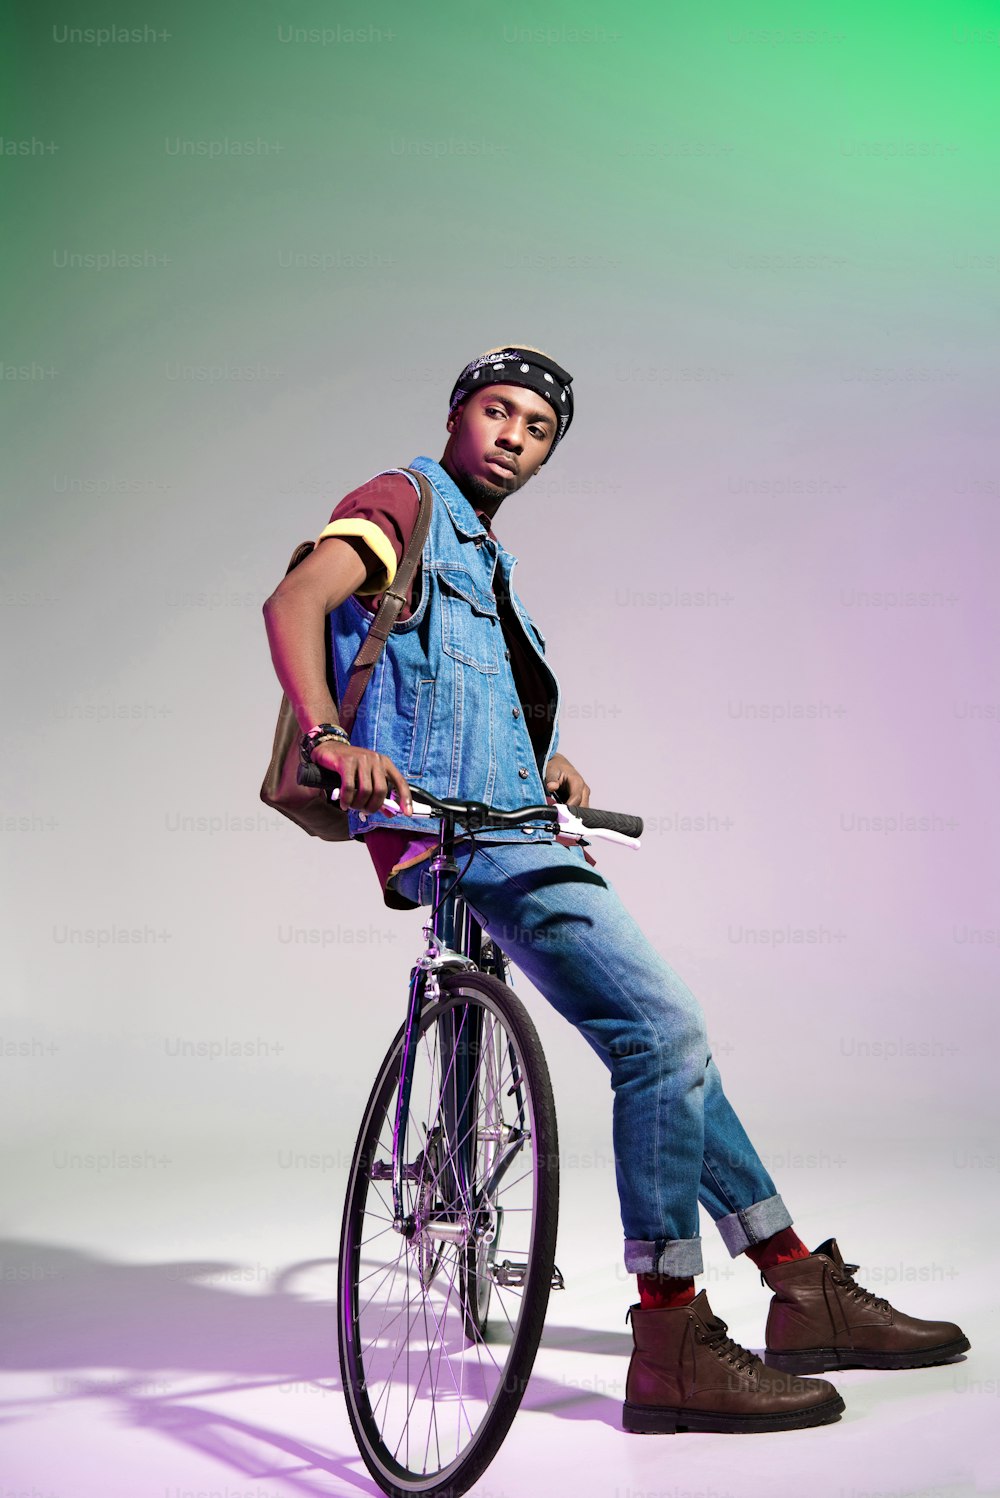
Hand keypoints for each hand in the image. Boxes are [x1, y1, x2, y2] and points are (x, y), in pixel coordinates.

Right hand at [310, 740, 412, 815]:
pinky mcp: (346, 762)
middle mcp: (376, 760)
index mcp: (385, 763)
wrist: (330, 749)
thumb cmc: (351, 766)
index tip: (407, 813)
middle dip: (373, 807)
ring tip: (352, 807)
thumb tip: (390, 814)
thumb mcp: (368, 778)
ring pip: (365, 790)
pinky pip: (349, 787)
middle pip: (381, 790)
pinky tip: (344, 804)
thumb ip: (379, 796)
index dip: (405, 798)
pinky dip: (346, 800)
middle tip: (364, 811)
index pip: (400, 782)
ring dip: (358, 804)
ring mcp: (361, 759)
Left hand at [544, 751, 597, 865]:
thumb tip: (552, 786)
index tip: (561, 818)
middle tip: (564, 828)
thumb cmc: (554, 767)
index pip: (576, 800)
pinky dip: (574, 817)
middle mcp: (584, 789)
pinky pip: (580, 811)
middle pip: (583, 809)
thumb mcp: (550, 771)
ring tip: (564, 827)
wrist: (556, 764)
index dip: (569, 811)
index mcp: (578, 782)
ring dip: (575, 819)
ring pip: (583, 812)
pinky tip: (567, 823)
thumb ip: (551, 779)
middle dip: (574, 819)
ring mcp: (584, 795)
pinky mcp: (581, 800)